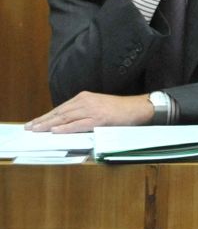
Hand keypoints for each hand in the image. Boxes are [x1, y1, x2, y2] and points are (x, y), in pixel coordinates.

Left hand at [26, 91, 153, 131]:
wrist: (137, 108)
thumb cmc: (118, 110)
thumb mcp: (97, 107)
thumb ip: (81, 112)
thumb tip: (64, 124)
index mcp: (84, 97)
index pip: (60, 108)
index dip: (46, 116)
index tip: (34, 122)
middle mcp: (86, 101)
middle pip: (60, 113)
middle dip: (43, 121)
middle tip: (29, 128)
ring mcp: (92, 110)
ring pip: (65, 118)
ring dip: (49, 125)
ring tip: (36, 130)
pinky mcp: (99, 119)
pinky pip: (78, 124)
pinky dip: (65, 128)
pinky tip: (55, 131)